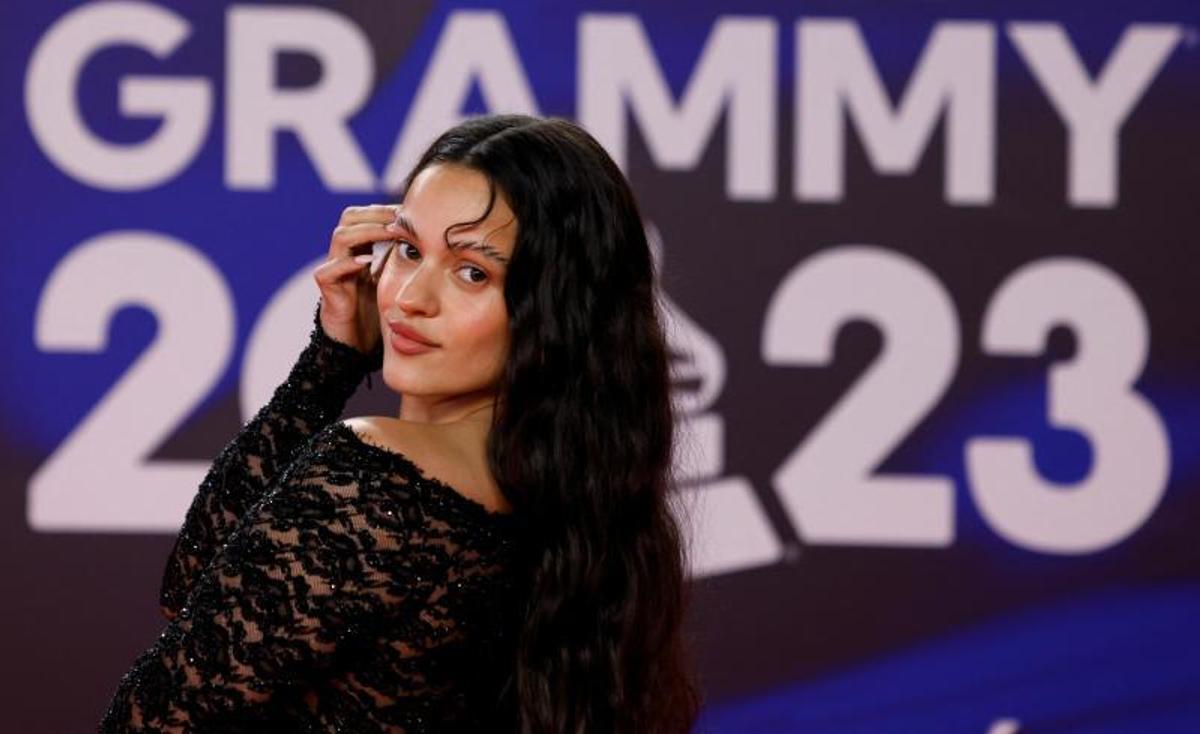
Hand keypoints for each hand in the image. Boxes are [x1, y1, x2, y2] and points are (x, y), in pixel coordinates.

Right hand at [313, 204, 398, 352]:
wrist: (357, 341)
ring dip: (366, 232)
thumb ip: (405, 260)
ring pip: (340, 237)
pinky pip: (328, 270)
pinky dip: (347, 263)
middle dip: (376, 214)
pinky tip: (367, 261)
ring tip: (389, 233)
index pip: (367, 215)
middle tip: (400, 219)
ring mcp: (334, 270)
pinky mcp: (327, 290)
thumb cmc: (378, 309)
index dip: (386, 210)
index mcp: (361, 248)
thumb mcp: (395, 279)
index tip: (411, 212)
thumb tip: (435, 241)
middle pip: (350, 218)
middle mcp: (345, 254)